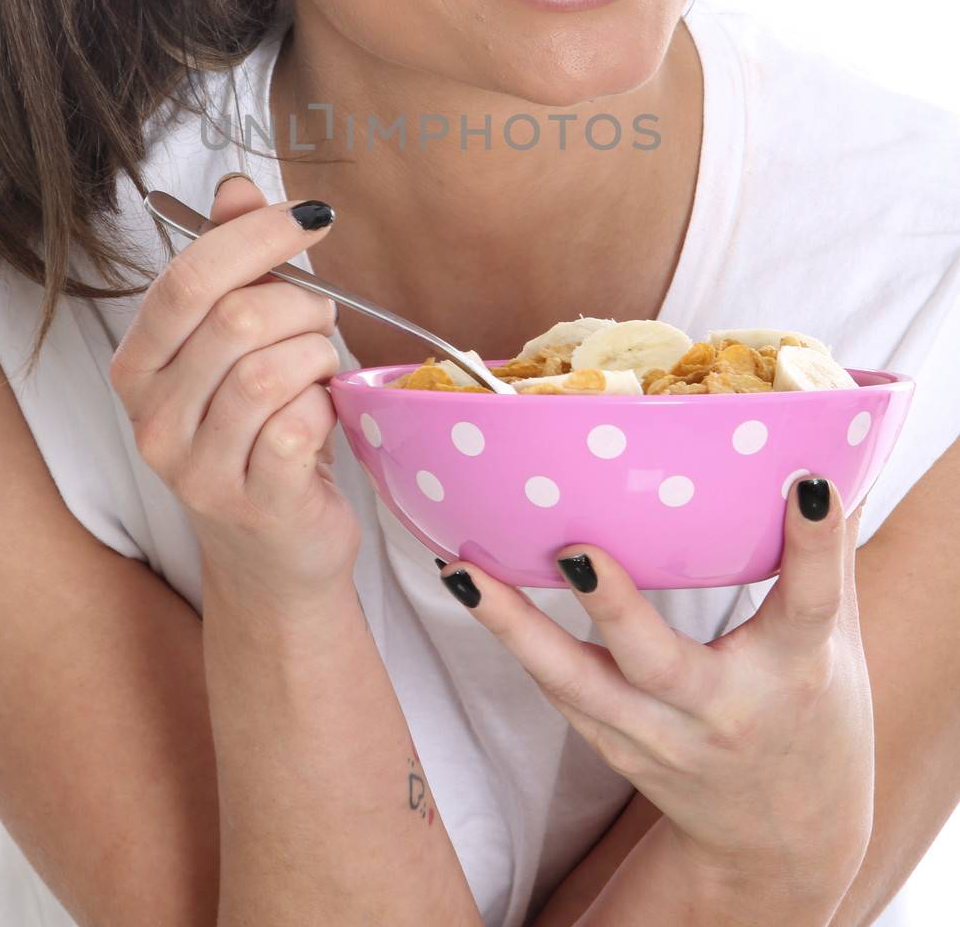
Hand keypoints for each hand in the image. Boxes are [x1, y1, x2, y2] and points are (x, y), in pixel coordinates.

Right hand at [110, 174, 358, 611]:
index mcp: (139, 366)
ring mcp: (198, 470)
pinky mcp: (254, 506)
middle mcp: (153, 419)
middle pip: (236, 320)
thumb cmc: (258, 435)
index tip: (310, 218)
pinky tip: (321, 417)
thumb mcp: (239, 345)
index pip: (186, 279)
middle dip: (302, 303)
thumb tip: (237, 187)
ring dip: (318, 354)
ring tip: (321, 368)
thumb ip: (234, 262)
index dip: (256, 236)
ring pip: (271, 371)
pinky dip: (325, 408)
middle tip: (321, 317)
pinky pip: (300, 426)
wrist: (272, 557)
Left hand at [438, 480, 873, 895]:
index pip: (810, 605)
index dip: (811, 544)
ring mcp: (661, 739)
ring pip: (578, 686)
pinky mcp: (616, 746)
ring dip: (514, 627)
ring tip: (462, 570)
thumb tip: (811, 455)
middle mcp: (723, 712)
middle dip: (615, 608)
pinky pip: (559, 691)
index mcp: (796, 673)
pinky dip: (513, 640)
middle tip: (575, 549)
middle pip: (662, 664)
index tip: (803, 483)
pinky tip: (470, 587)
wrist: (785, 844)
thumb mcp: (838, 642)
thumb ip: (822, 557)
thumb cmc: (816, 716)